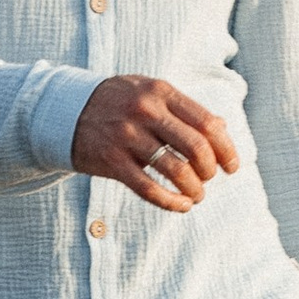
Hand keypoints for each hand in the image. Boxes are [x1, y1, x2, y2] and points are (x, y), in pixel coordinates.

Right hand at [71, 75, 239, 211]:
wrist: (66, 110)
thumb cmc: (119, 103)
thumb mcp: (150, 92)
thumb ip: (184, 108)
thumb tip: (223, 127)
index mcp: (161, 91)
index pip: (207, 123)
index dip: (226, 149)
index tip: (232, 166)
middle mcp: (145, 111)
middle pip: (196, 147)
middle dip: (210, 170)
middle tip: (210, 179)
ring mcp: (127, 136)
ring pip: (176, 170)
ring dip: (194, 189)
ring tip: (196, 195)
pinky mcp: (112, 161)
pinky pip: (149, 189)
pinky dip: (171, 202)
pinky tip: (182, 206)